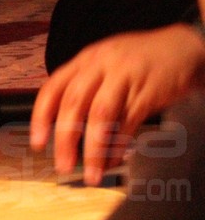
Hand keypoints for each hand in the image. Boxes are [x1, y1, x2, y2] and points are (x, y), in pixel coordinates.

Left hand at [30, 24, 204, 185]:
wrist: (182, 48)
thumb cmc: (139, 60)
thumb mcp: (105, 64)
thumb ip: (85, 88)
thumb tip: (65, 126)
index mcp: (85, 60)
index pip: (54, 87)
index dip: (41, 116)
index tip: (37, 141)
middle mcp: (100, 66)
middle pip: (74, 102)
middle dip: (65, 138)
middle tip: (63, 164)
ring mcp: (124, 77)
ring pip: (101, 114)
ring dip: (94, 148)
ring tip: (91, 172)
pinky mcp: (148, 91)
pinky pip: (129, 122)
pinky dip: (119, 144)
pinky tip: (114, 160)